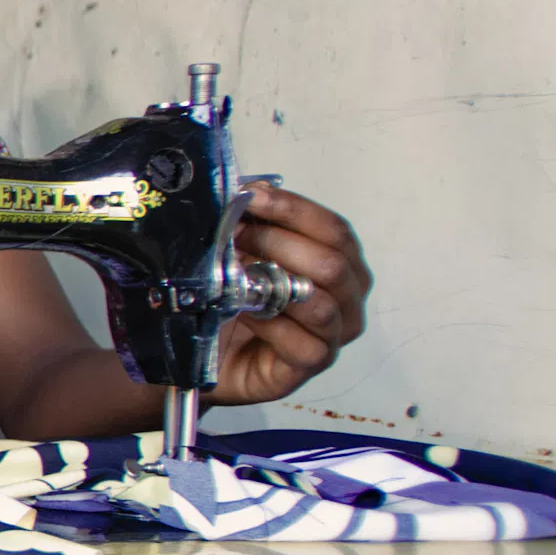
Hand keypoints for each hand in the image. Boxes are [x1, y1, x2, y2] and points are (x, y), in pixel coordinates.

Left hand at [205, 183, 371, 405]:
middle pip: (331, 262)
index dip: (292, 208)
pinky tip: (243, 312)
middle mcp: (348, 297)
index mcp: (343, 262)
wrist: (207, 350)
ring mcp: (334, 335)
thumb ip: (255, 222)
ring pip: (321, 303)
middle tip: (235, 237)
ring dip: (274, 283)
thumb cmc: (234, 298)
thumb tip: (248, 190)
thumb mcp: (245, 251)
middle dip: (278, 243)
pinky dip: (271, 323)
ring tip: (235, 273)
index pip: (334, 228)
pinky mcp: (312, 364)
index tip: (249, 196)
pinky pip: (304, 342)